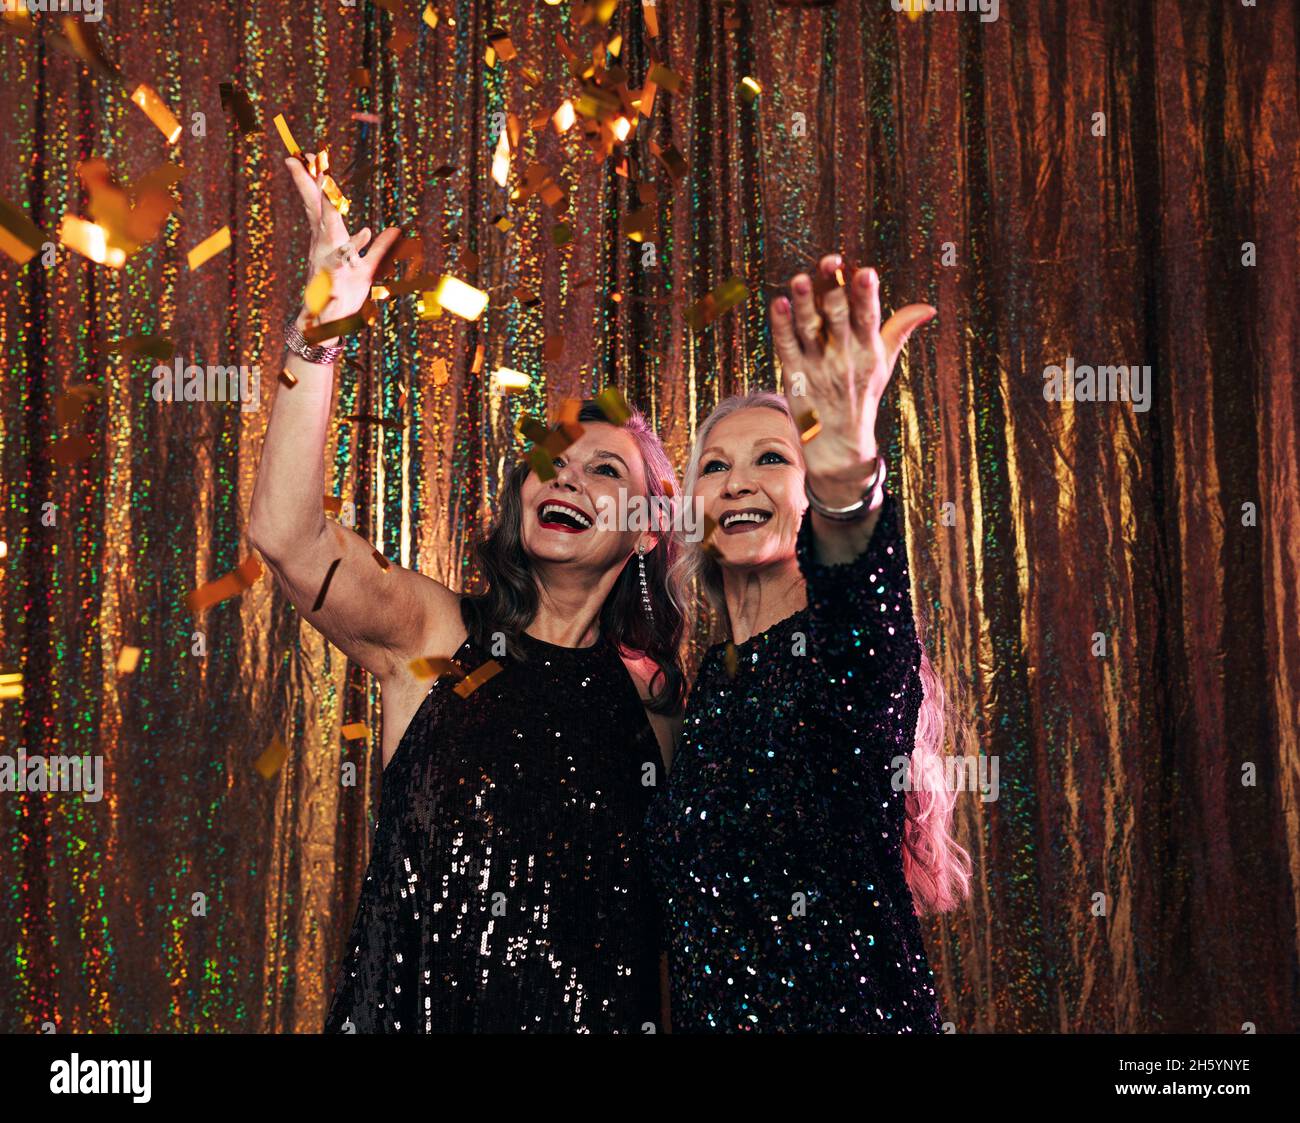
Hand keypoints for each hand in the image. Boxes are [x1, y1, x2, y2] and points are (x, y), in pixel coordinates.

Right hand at [285, 153, 400, 320]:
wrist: (326, 326)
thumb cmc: (345, 295)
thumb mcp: (368, 269)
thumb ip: (381, 249)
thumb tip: (395, 230)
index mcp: (329, 241)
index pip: (320, 206)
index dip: (315, 182)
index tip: (309, 156)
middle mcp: (324, 248)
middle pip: (317, 212)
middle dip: (313, 187)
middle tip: (306, 160)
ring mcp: (326, 264)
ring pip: (327, 234)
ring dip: (326, 212)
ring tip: (323, 190)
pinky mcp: (333, 284)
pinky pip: (339, 270)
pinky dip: (343, 261)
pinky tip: (356, 250)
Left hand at [771, 254, 934, 490]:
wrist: (836, 444)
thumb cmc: (861, 395)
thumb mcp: (883, 364)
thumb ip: (900, 330)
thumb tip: (928, 308)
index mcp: (868, 351)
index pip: (868, 318)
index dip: (866, 295)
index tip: (866, 271)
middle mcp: (843, 357)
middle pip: (839, 319)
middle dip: (835, 290)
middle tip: (831, 262)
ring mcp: (817, 366)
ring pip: (809, 330)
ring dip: (805, 304)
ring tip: (800, 279)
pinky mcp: (793, 374)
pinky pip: (786, 346)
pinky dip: (781, 326)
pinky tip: (778, 304)